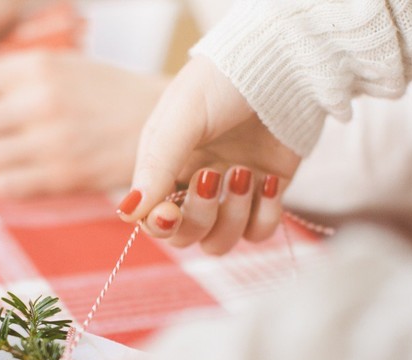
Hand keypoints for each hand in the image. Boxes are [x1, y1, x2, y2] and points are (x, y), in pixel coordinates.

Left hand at [0, 51, 167, 197]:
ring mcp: (49, 143)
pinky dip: (0, 183)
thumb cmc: (104, 95)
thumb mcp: (59, 67)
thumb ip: (10, 78)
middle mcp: (37, 103)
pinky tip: (14, 174)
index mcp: (33, 68)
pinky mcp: (63, 178)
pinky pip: (4, 187)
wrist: (164, 124)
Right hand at [116, 56, 301, 253]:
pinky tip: (269, 182)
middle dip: (199, 216)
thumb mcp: (181, 118)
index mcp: (164, 168)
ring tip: (246, 174)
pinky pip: (259, 232)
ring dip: (233, 217)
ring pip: (221, 241)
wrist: (283, 66)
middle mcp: (194, 186)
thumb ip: (155, 167)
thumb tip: (128, 212)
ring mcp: (231, 195)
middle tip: (213, 176)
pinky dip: (265, 214)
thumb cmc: (224, 83)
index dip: (160, 226)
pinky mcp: (266, 197)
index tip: (169, 214)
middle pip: (186, 237)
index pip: (152, 219)